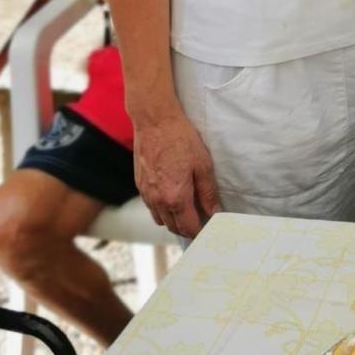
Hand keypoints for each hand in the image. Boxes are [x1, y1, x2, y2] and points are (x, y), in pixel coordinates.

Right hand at [133, 112, 221, 238]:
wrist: (155, 122)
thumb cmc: (181, 139)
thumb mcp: (203, 165)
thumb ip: (208, 193)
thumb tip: (214, 211)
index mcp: (176, 198)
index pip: (189, 228)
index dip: (200, 232)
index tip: (209, 230)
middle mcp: (158, 201)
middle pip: (173, 227)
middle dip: (188, 229)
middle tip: (201, 221)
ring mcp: (146, 194)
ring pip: (160, 219)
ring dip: (173, 220)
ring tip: (187, 210)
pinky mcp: (139, 186)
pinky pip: (151, 207)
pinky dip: (162, 209)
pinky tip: (172, 197)